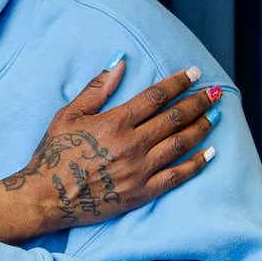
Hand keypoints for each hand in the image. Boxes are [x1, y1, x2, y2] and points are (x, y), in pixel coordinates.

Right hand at [3, 60, 220, 231]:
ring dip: (201, 127)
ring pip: (180, 144)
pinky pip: (177, 177)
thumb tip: (120, 62)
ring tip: (215, 116)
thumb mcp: (69, 114)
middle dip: (198, 102)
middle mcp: (132, 145)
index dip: (178, 83)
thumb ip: (97, 89)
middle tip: (215, 92)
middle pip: (174, 118)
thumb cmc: (54, 154)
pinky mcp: (142, 193)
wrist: (46, 198)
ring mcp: (139, 171)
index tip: (194, 73)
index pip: (156, 97)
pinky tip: (210, 153)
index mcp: (114, 122)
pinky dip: (196, 164)